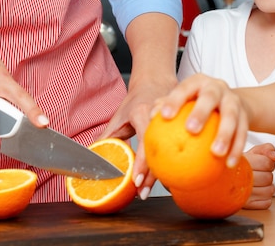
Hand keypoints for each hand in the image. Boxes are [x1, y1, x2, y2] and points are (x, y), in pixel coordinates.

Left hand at [98, 71, 177, 199]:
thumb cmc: (137, 100)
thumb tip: (93, 157)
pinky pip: (179, 146)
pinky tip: (170, 176)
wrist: (156, 82)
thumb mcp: (119, 117)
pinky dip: (173, 163)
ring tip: (155, 189)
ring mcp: (173, 120)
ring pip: (172, 151)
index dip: (141, 164)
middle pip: (160, 151)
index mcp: (143, 113)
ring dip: (164, 172)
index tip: (136, 181)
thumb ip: (107, 137)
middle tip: (143, 193)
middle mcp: (160, 116)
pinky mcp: (181, 124)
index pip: (144, 142)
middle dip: (152, 176)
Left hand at [152, 73, 249, 169]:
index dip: (174, 100)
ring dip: (225, 134)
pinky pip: (243, 132)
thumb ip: (165, 107)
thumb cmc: (198, 103)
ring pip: (231, 116)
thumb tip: (148, 119)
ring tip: (216, 153)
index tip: (164, 116)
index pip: (184, 88)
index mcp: (197, 82)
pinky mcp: (245, 115)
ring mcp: (233, 100)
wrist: (232, 100)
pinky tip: (229, 164)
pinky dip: (236, 149)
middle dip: (201, 112)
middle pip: (210, 97)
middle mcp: (217, 87)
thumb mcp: (183, 100)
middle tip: (191, 130)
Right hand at [243, 143, 274, 209]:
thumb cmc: (242, 164)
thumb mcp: (253, 152)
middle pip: (268, 178)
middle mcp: (239, 179)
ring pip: (269, 191)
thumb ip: (267, 149)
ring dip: (267, 187)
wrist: (223, 178)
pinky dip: (264, 199)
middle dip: (267, 174)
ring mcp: (241, 194)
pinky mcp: (245, 206)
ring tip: (257, 183)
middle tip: (258, 173)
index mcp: (241, 162)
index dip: (268, 163)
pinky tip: (256, 193)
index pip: (266, 163)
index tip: (261, 163)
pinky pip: (266, 203)